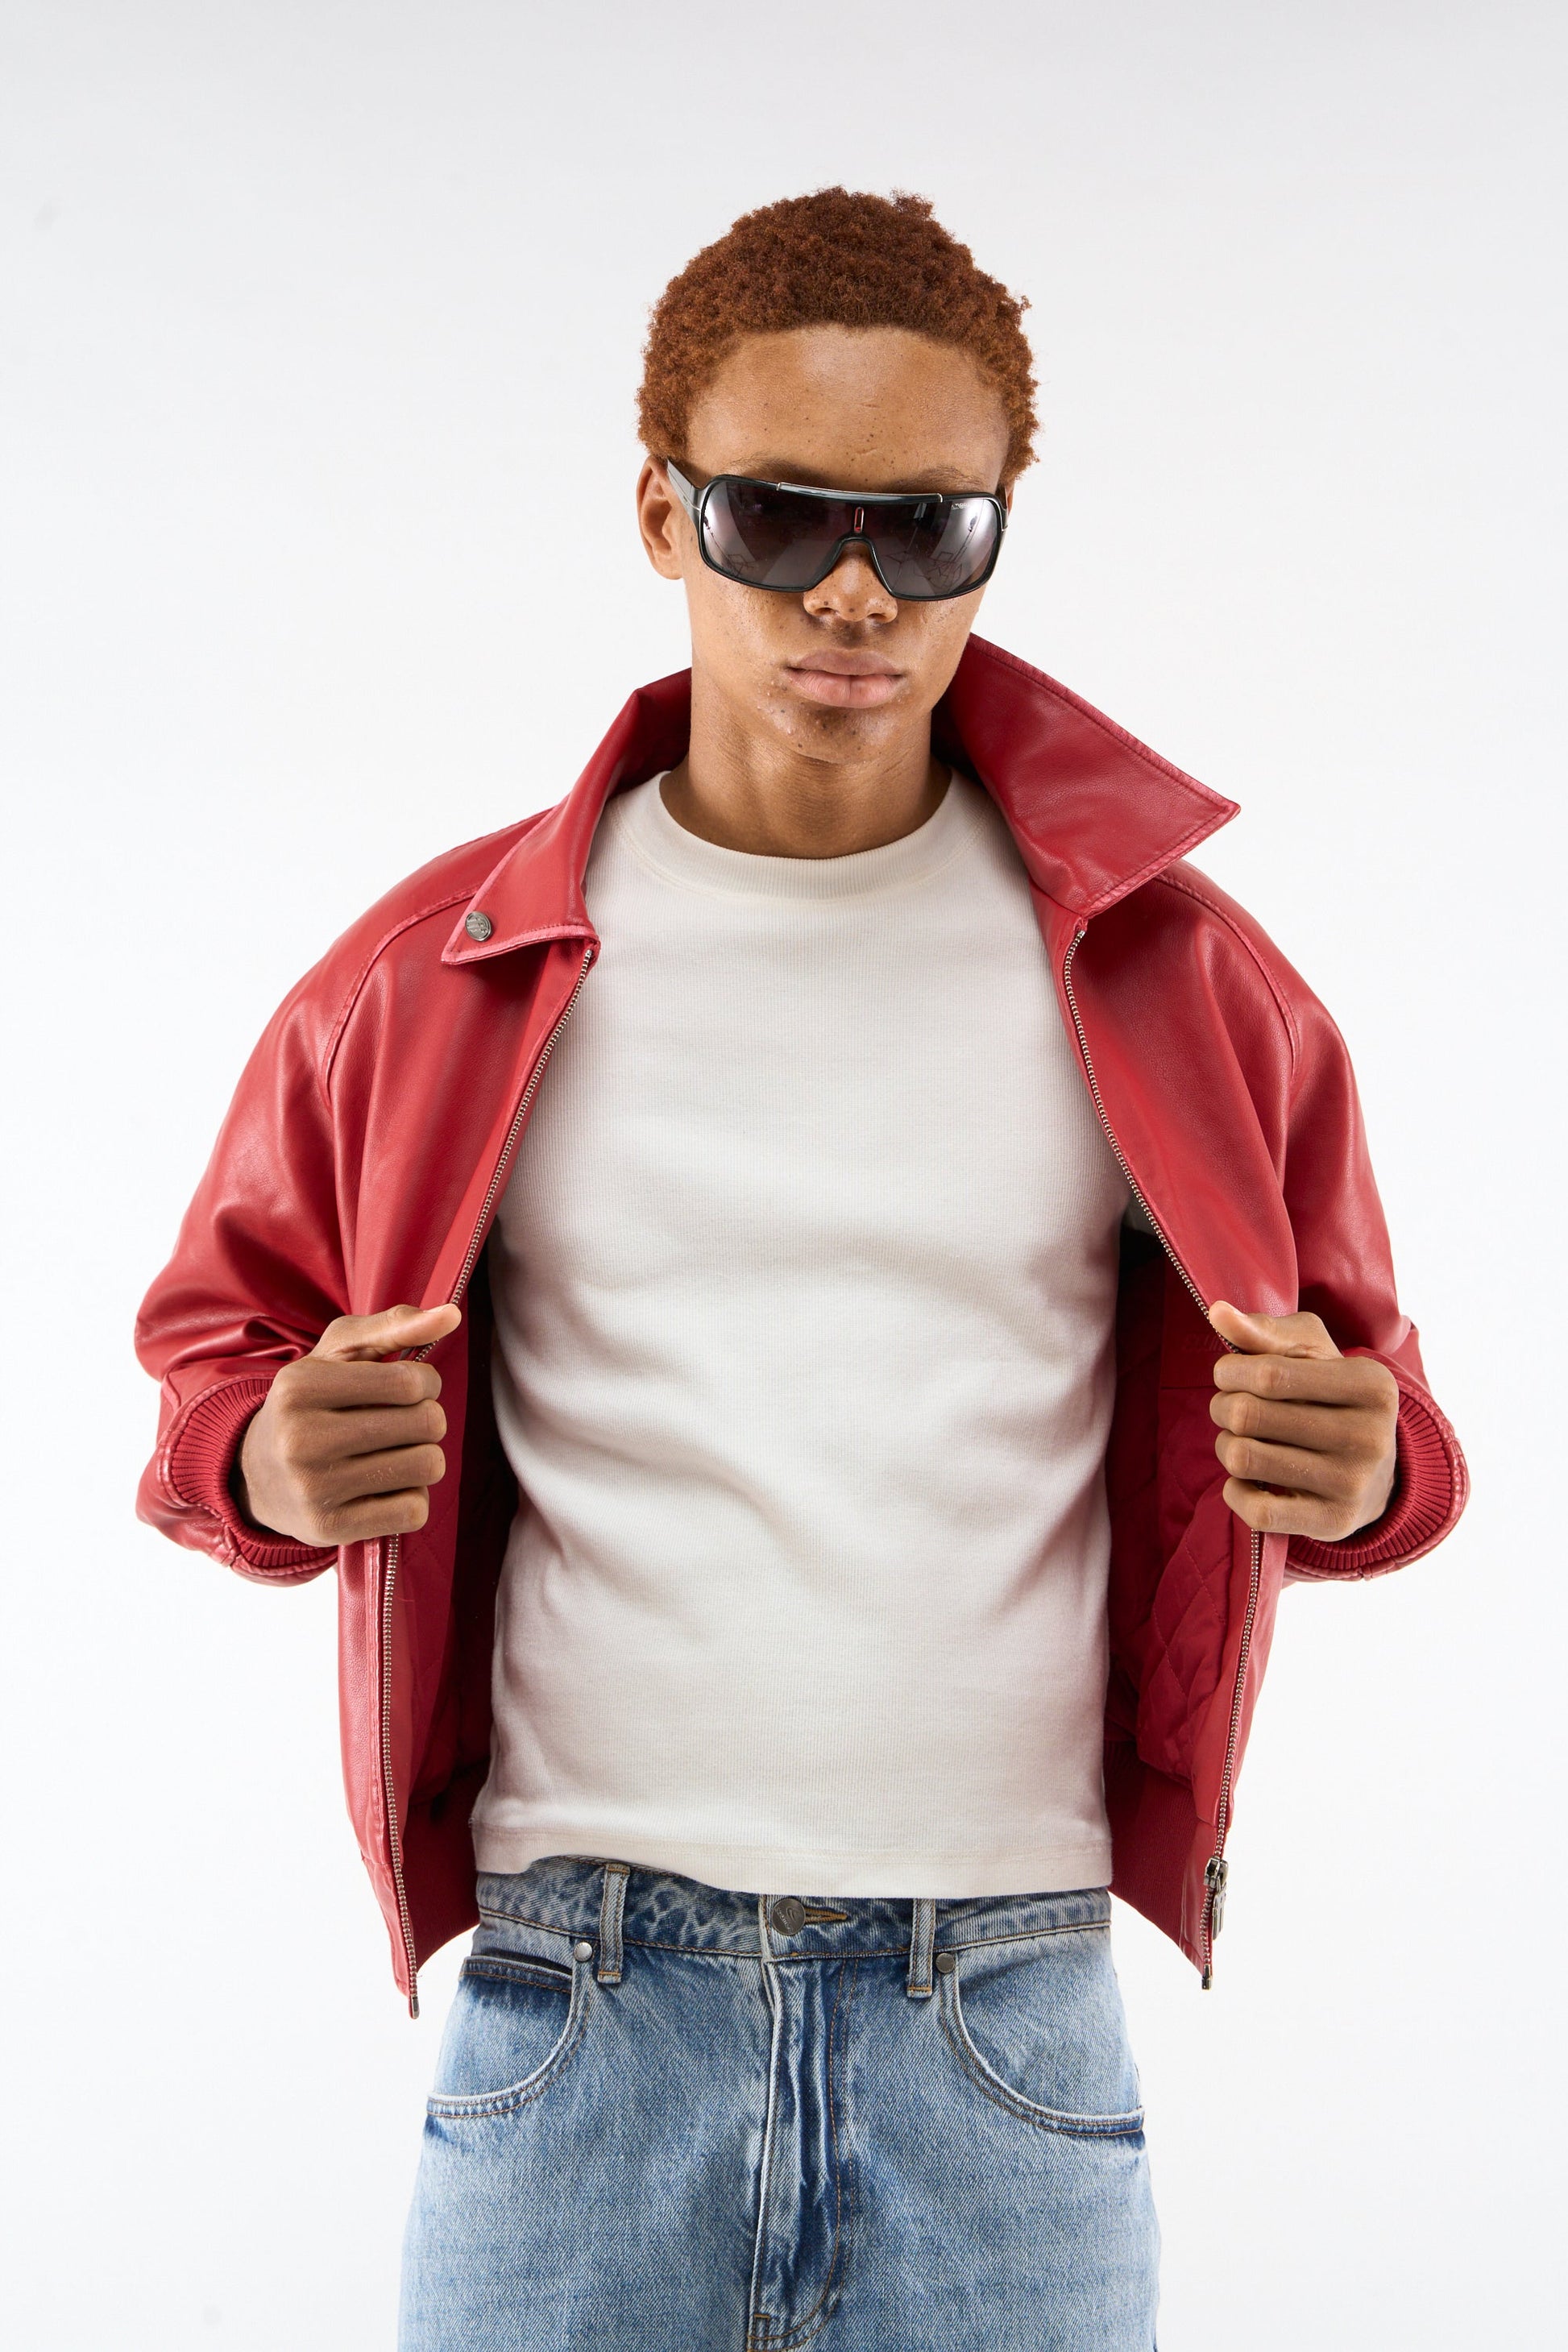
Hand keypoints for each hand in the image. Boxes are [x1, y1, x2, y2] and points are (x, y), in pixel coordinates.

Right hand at [234, 1302, 461, 1545]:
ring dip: (423, 1458)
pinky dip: (411, 1497)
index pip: (410, 1383)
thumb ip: (395, 1326)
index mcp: (301, 1387)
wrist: (256, 1475)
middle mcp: (302, 1439)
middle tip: (400, 1423)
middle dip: (427, 1419)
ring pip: (427, 1467)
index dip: (426, 1384)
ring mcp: (314, 1489)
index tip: (410, 1388)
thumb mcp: (339, 1353)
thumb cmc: (311, 1403)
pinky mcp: (330, 1529)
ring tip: (392, 1453)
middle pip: (427, 1424)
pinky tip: (384, 1487)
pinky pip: (414, 1511)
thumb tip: (452, 1314)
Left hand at [1207, 1302, 1397, 1540]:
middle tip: (1232, 1409)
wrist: (1377, 1474)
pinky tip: (1249, 1480)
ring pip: (1243, 1458)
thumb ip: (1264, 1331)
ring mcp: (1353, 1484)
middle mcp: (1369, 1436)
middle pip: (1248, 1414)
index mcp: (1371, 1384)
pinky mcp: (1333, 1523)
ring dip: (1225, 1446)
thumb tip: (1218, 1312)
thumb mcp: (1312, 1354)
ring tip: (1241, 1441)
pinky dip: (1235, 1491)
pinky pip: (1255, 1510)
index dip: (1229, 1371)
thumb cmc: (1331, 1397)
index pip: (1269, 1373)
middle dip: (1222, 1406)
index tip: (1227, 1374)